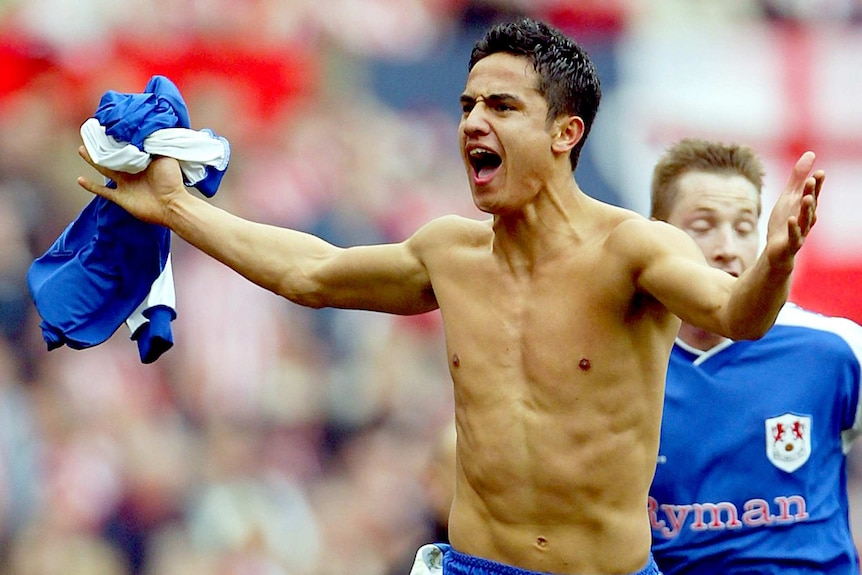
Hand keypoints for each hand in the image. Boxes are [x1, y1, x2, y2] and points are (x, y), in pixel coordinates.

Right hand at [76, 145, 186, 226]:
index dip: (119, 138)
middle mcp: (132, 172)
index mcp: (143, 161)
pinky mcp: (120, 197)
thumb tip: (142, 134)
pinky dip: (91, 186)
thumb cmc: (172, 180)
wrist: (172, 205)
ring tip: (82, 149)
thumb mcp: (165, 156)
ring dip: (93, 160)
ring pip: (105, 169)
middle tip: (92, 135)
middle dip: (103, 147)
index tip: (110, 128)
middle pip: (113, 157)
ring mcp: (125, 184)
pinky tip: (80, 179)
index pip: (127, 147)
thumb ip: (153, 146)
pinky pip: (102, 191)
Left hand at [764, 150, 823, 270]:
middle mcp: (806, 218)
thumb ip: (798, 177)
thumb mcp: (789, 196)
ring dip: (806, 208)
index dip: (816, 184)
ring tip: (806, 198)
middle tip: (812, 180)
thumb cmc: (784, 221)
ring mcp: (800, 232)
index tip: (819, 172)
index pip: (812, 193)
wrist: (777, 250)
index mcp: (805, 207)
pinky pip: (794, 236)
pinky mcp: (791, 244)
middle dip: (811, 193)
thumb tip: (811, 153)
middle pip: (810, 205)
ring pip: (805, 219)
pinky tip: (791, 219)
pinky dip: (793, 228)